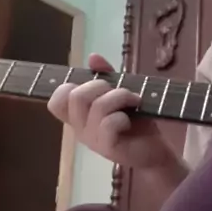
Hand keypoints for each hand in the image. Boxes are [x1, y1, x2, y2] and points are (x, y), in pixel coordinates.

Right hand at [48, 54, 179, 169]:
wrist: (155, 152)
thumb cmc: (136, 124)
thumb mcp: (121, 96)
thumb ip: (106, 77)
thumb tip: (93, 57)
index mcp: (79, 117)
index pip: (56, 102)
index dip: (69, 87)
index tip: (95, 86)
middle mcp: (81, 129)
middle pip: (75, 97)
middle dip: (100, 85)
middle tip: (120, 92)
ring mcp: (92, 140)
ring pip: (96, 106)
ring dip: (119, 97)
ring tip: (134, 101)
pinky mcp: (108, 148)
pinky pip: (108, 124)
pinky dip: (122, 116)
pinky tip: (131, 120)